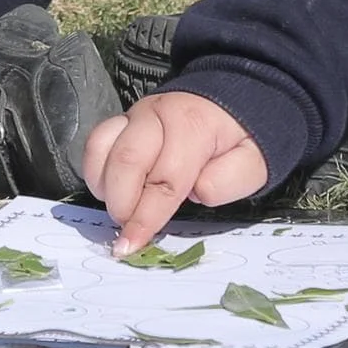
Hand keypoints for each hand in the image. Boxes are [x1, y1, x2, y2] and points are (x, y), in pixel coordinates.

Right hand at [78, 89, 270, 253]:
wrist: (229, 103)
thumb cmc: (239, 140)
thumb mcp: (253, 163)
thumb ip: (230, 180)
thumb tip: (196, 193)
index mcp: (193, 126)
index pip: (165, 179)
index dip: (146, 217)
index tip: (131, 245)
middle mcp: (157, 114)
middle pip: (126, 162)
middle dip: (122, 205)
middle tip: (128, 230)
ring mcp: (135, 114)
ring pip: (101, 148)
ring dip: (104, 187)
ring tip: (121, 209)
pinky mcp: (123, 119)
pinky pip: (96, 141)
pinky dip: (95, 170)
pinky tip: (109, 190)